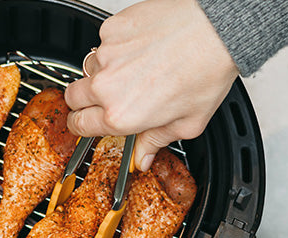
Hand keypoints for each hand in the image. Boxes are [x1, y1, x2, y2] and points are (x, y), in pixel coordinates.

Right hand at [64, 0, 237, 170]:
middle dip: (83, 101)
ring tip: (132, 69)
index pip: (79, 125)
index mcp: (121, 115)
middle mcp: (107, 86)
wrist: (215, 30)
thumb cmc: (206, 71)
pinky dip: (116, 46)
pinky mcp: (111, 29)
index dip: (81, 125)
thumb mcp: (187, 123)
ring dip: (102, 72)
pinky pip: (103, 42)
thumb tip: (143, 157)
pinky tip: (140, 48)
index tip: (85, 122)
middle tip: (104, 98)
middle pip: (72, 97)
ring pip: (88, 68)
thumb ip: (156, 142)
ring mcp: (106, 55)